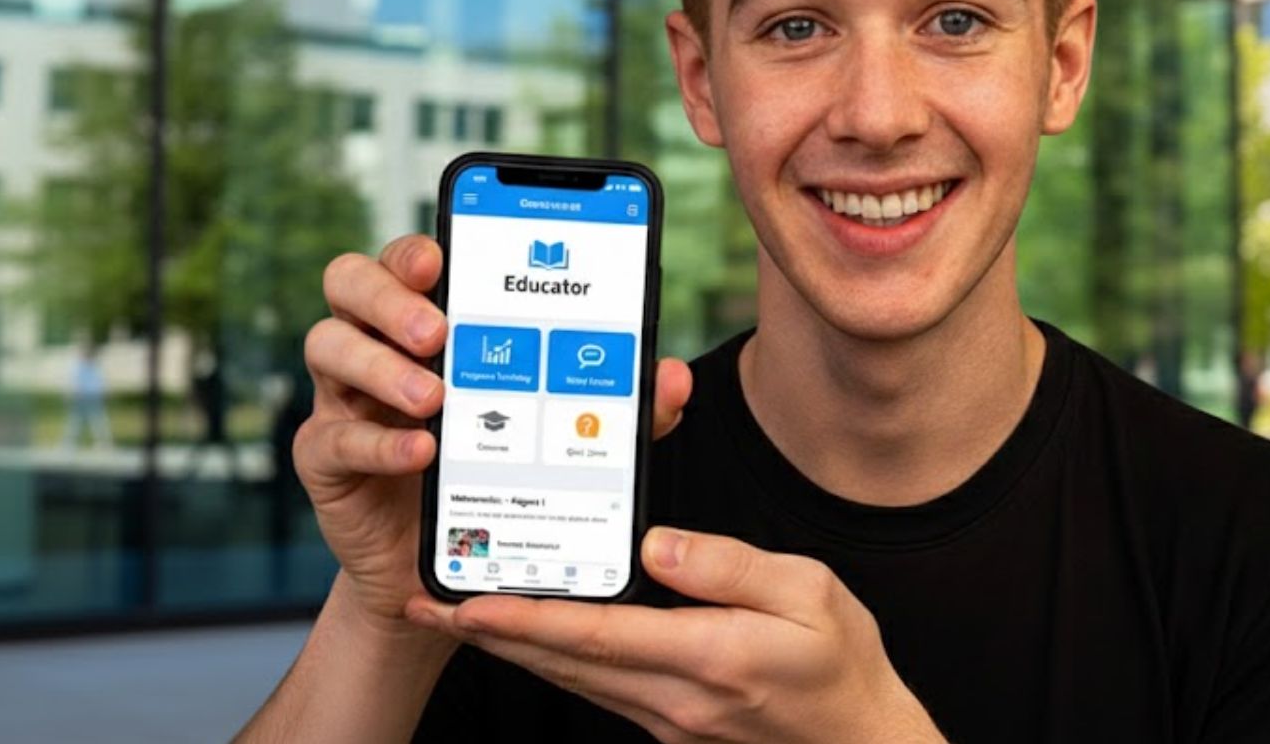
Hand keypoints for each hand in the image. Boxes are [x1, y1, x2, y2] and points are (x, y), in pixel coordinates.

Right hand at [296, 234, 693, 632]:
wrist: (452, 564)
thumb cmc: (504, 472)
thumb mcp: (568, 435)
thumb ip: (619, 405)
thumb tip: (672, 377)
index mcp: (432, 318)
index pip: (411, 259)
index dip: (418, 248)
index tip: (442, 254)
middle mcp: (379, 343)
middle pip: (349, 282)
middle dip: (389, 295)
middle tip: (439, 331)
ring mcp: (344, 397)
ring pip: (326, 345)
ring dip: (380, 363)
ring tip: (435, 397)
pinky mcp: (326, 458)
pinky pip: (333, 435)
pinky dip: (378, 441)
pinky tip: (421, 452)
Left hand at [407, 529, 943, 743]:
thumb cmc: (843, 665)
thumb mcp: (810, 593)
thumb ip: (729, 566)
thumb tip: (657, 544)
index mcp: (710, 655)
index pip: (598, 634)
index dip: (527, 619)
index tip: (469, 602)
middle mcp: (676, 696)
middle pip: (564, 662)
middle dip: (491, 633)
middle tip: (426, 603)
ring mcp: (668, 718)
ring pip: (572, 679)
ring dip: (511, 649)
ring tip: (458, 616)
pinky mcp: (670, 724)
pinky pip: (597, 687)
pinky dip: (554, 661)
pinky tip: (534, 640)